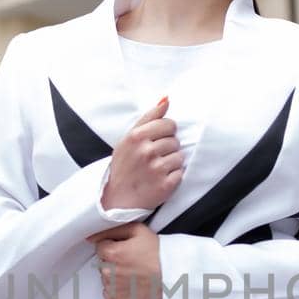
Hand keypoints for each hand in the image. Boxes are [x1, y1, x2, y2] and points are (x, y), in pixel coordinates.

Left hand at [85, 222, 162, 298]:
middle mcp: (108, 272)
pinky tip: (133, 287)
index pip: (100, 247)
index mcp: (111, 253)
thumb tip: (91, 236)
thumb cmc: (159, 253)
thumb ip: (113, 228)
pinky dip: (119, 292)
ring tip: (135, 275)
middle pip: (103, 264)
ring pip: (107, 280)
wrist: (176, 279)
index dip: (114, 247)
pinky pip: (110, 295)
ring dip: (116, 277)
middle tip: (134, 263)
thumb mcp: (139, 230)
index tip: (127, 250)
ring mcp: (113, 290)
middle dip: (114, 262)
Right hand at [101, 96, 182, 210]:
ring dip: (171, 163)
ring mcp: (156, 169)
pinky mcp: (165, 185)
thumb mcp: (129, 138)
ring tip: (156, 169)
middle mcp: (146, 151)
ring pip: (180, 157)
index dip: (166, 133)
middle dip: (167, 149)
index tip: (156, 141)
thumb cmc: (124, 165)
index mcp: (136, 136)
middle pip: (175, 141)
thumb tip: (167, 100)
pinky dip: (173, 177)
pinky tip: (160, 179)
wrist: (117, 198)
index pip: (169, 125)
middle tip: (153, 159)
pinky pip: (181, 173)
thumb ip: (148, 117)